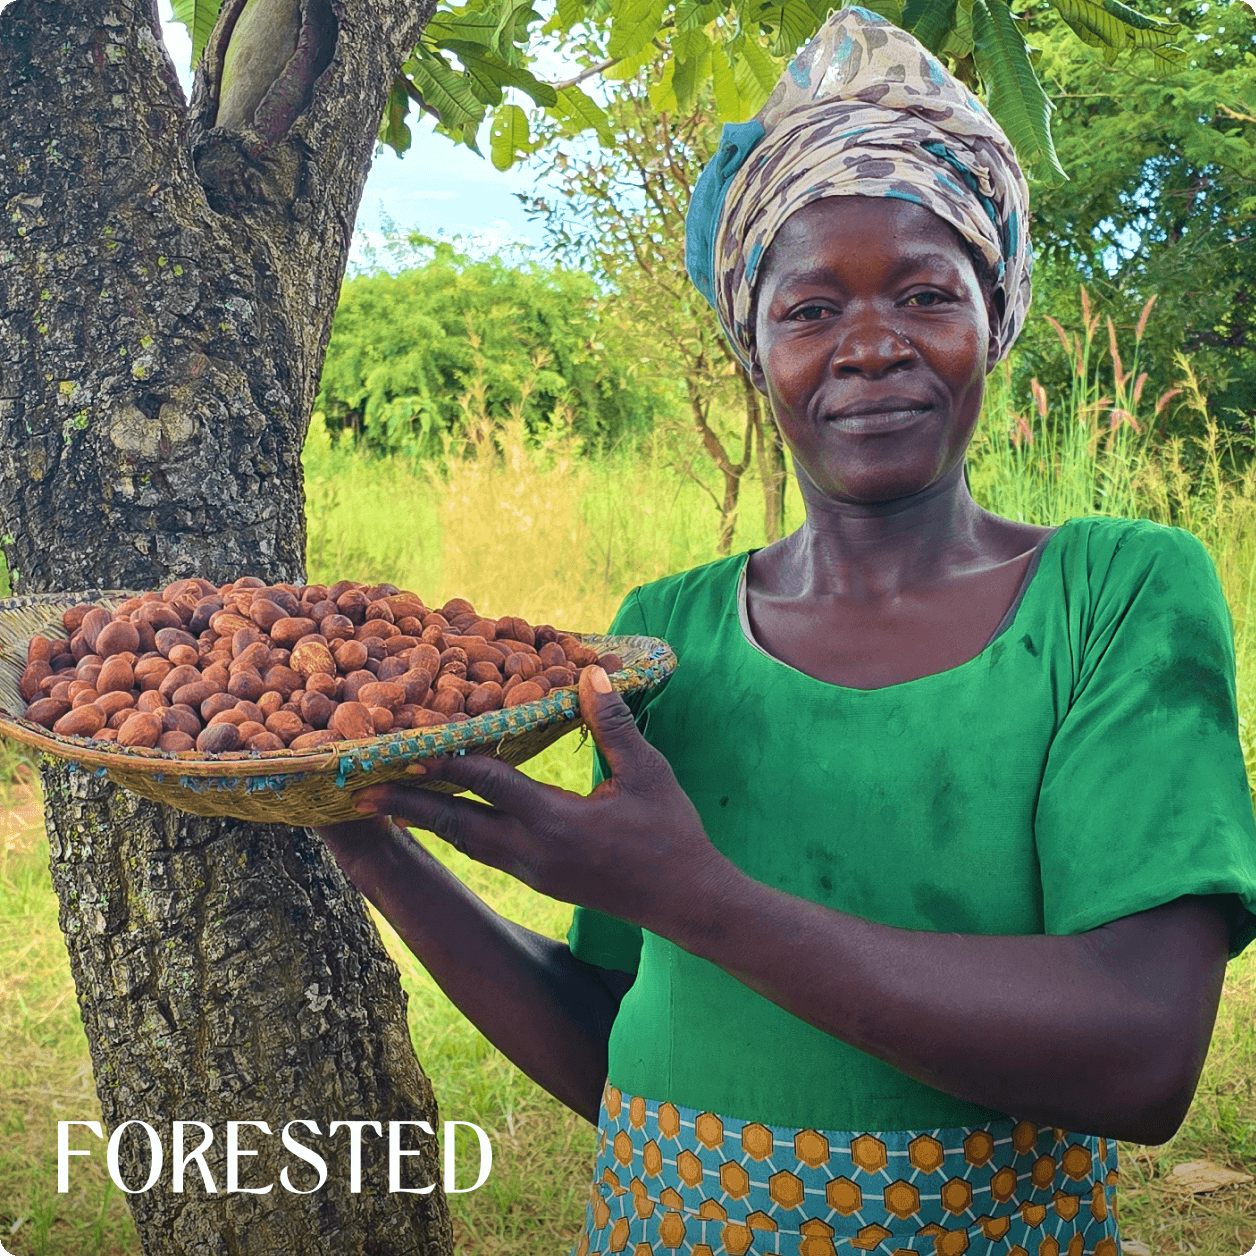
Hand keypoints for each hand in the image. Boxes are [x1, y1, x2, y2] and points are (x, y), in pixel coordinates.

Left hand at [350, 667, 733, 929]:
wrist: (687, 902)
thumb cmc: (672, 833)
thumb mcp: (648, 773)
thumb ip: (612, 724)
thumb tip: (588, 673)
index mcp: (556, 823)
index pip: (487, 784)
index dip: (444, 762)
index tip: (401, 749)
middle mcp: (533, 852)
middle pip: (456, 824)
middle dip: (408, 807)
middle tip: (361, 794)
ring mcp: (534, 871)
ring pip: (467, 843)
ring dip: (427, 821)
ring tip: (388, 805)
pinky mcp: (540, 880)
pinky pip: (486, 853)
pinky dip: (458, 833)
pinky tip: (446, 819)